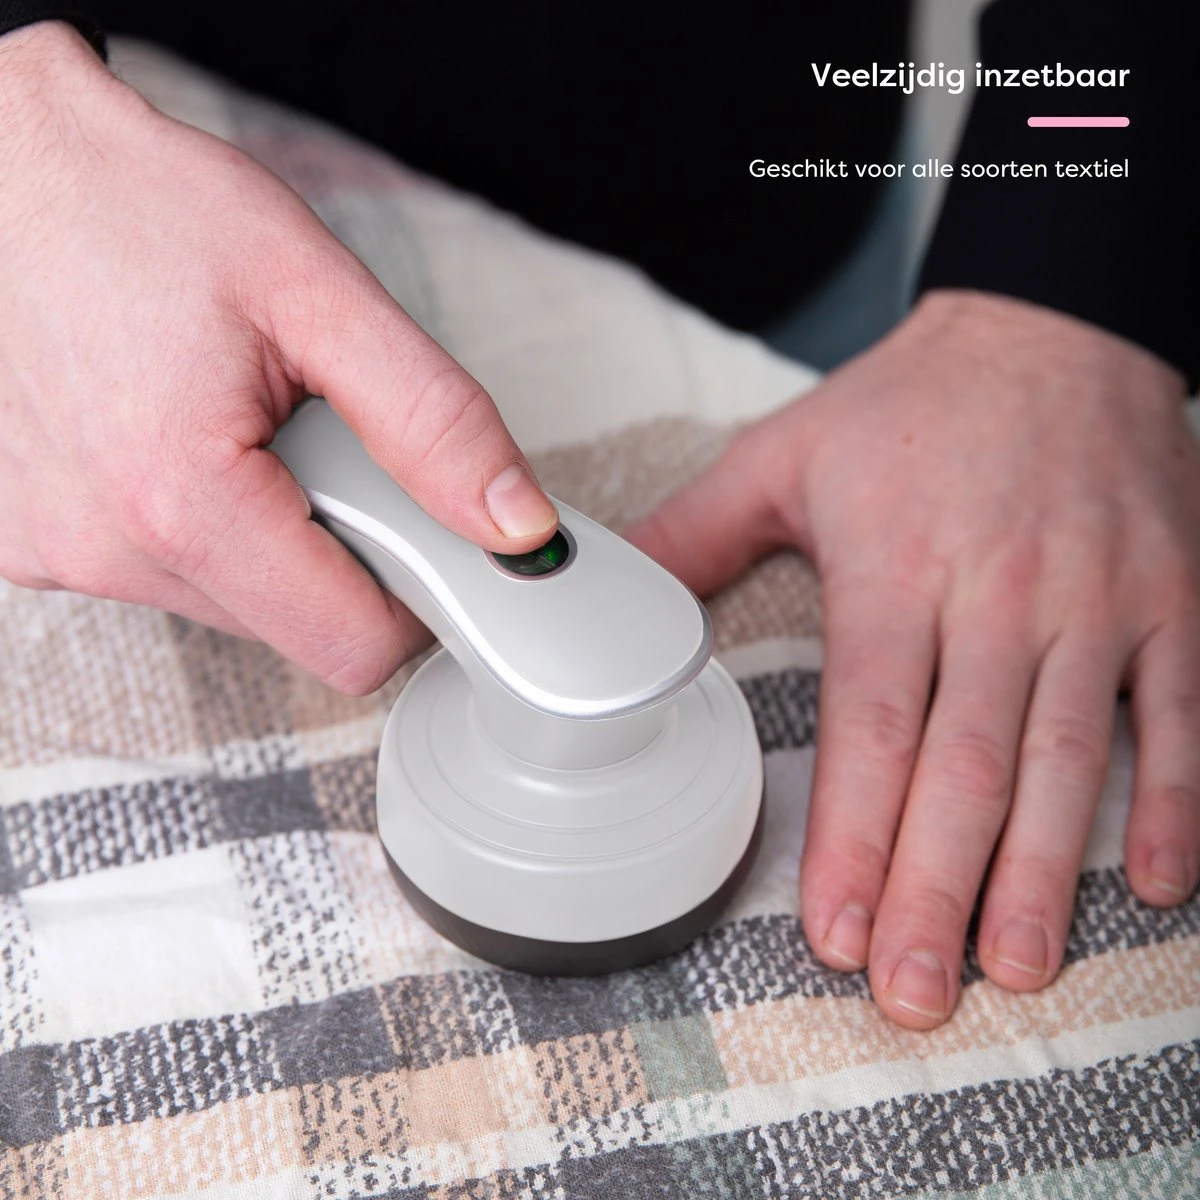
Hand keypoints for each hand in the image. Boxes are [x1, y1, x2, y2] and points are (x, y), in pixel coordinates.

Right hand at [0, 23, 556, 693]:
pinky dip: (212, 526)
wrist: (9, 168)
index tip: (427, 529)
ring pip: (242, 608)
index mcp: (183, 501)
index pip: (358, 649)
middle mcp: (106, 550)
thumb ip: (433, 422)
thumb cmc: (146, 209)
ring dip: (277, 535)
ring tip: (245, 428)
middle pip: (303, 629)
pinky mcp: (36, 545)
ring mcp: (59, 555)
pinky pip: (175, 577)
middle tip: (321, 442)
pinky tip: (190, 443)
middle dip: (345, 551)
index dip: (417, 595)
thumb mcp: (321, 295)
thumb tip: (516, 527)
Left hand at [627, 288, 1199, 1027]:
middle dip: (933, 889)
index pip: (872, 724)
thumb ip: (693, 534)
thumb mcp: (783, 454)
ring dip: (1041, 872)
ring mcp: (1093, 601)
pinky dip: (1170, 799)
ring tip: (1014, 968)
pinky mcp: (1168, 598)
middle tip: (909, 991)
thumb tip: (611, 587)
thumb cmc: (911, 402)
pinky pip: (1175, 711)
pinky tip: (1154, 883)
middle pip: (963, 766)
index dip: (851, 833)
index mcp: (897, 566)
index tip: (831, 928)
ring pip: (1066, 758)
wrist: (1054, 320)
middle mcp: (999, 593)